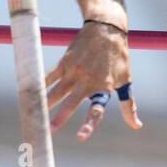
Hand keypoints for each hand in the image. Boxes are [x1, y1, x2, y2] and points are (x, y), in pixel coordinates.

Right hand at [45, 21, 139, 136]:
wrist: (106, 29)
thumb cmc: (118, 58)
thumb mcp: (125, 81)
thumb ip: (129, 106)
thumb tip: (137, 126)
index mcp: (104, 87)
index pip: (96, 109)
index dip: (89, 123)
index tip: (81, 137)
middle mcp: (88, 81)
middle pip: (72, 102)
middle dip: (60, 118)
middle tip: (49, 132)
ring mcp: (75, 71)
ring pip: (57, 91)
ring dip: (45, 105)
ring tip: (34, 117)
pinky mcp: (65, 62)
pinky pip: (49, 77)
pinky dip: (40, 87)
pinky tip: (30, 97)